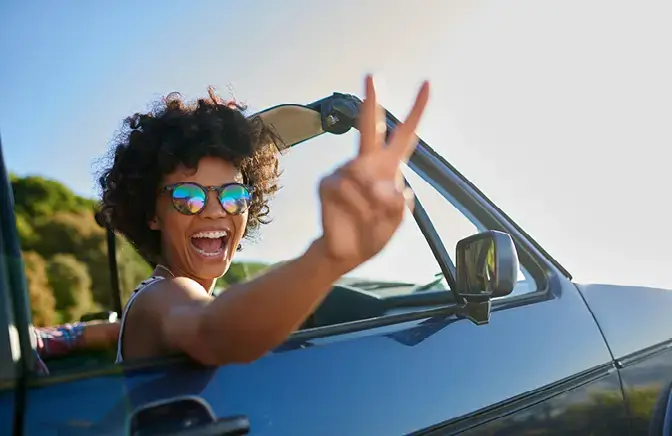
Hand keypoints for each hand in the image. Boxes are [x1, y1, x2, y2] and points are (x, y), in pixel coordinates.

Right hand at [316, 75, 429, 273]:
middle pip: (371, 126)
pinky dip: (355, 207)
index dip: (417, 111)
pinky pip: (346, 190)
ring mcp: (345, 171)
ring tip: (367, 218)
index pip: (405, 135)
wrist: (346, 252)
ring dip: (371, 203)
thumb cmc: (373, 233)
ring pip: (364, 178)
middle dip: (372, 101)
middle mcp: (366, 162)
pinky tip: (350, 216)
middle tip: (373, 76)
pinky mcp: (328, 183)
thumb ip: (398, 203)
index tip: (427, 85)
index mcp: (389, 167)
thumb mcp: (397, 220)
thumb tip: (386, 187)